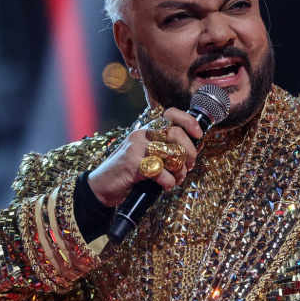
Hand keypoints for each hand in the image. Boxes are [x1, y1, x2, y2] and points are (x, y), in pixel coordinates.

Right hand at [87, 108, 203, 206]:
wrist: (100, 187)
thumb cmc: (129, 173)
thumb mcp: (149, 156)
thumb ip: (168, 150)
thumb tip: (196, 148)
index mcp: (147, 131)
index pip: (171, 114)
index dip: (189, 121)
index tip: (199, 134)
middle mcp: (142, 135)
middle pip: (176, 133)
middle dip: (190, 151)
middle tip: (189, 165)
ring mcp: (136, 148)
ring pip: (171, 152)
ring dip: (180, 170)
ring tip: (176, 178)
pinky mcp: (132, 163)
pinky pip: (161, 171)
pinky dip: (168, 182)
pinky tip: (165, 186)